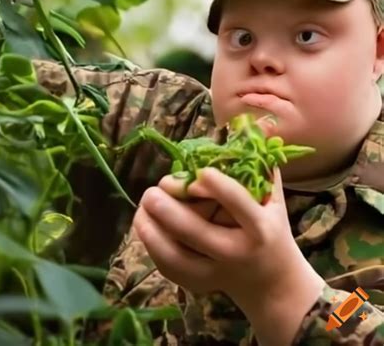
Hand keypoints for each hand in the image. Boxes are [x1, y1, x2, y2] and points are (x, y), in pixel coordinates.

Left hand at [133, 116, 324, 343]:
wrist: (273, 284)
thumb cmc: (272, 232)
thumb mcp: (275, 201)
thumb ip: (262, 169)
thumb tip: (248, 129)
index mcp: (259, 228)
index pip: (238, 204)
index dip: (215, 185)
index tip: (197, 170)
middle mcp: (236, 252)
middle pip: (195, 232)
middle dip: (167, 210)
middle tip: (152, 192)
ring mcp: (216, 272)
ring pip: (175, 256)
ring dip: (151, 231)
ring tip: (141, 210)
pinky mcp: (200, 285)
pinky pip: (169, 268)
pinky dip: (152, 248)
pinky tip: (144, 228)